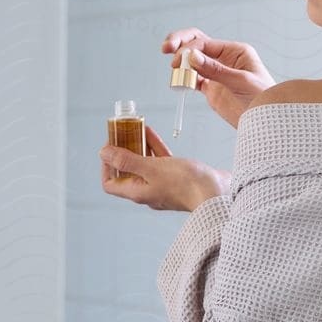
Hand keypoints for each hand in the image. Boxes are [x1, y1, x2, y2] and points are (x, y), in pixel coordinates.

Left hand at [99, 123, 229, 212]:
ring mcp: (163, 185)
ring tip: (134, 129)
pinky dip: (154, 148)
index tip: (110, 148)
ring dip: (138, 147)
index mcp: (138, 192)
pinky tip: (151, 133)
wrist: (217, 192)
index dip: (106, 165)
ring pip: (144, 164)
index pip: (111, 183)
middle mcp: (148, 190)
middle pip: (127, 171)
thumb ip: (128, 160)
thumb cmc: (187, 184)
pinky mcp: (177, 178)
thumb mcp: (152, 168)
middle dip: (123, 151)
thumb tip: (103, 153)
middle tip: (121, 134)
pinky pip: (160, 162)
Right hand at [162, 28, 275, 131]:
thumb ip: (216, 70)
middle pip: (196, 43)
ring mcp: (216, 72)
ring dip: (180, 63)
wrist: (267, 122)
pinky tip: (178, 82)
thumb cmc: (263, 99)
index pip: (205, 42)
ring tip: (175, 73)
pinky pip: (192, 78)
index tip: (181, 60)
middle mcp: (224, 58)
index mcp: (235, 51)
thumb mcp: (241, 82)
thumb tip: (192, 56)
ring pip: (192, 61)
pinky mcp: (211, 88)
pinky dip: (183, 79)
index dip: (190, 48)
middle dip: (180, 43)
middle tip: (166, 48)